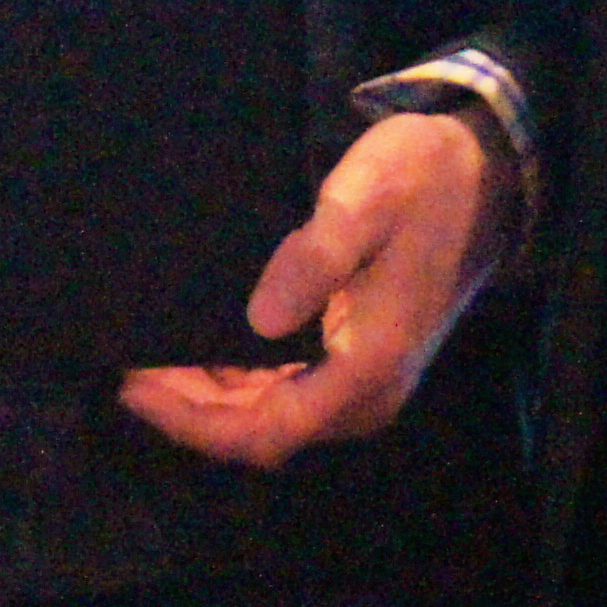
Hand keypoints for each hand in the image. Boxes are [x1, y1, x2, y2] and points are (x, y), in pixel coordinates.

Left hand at [116, 107, 522, 469]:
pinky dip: (236, 382)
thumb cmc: (418, 181)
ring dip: (209, 399)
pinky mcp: (358, 356)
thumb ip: (313, 259)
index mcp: (367, 367)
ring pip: (272, 414)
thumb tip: (259, 322)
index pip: (268, 430)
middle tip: (127, 372)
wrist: (479, 174)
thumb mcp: (363, 201)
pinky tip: (196, 352)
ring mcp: (364, 378)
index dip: (194, 422)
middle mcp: (366, 391)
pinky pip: (287, 390)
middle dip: (190, 412)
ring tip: (147, 362)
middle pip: (263, 432)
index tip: (134, 389)